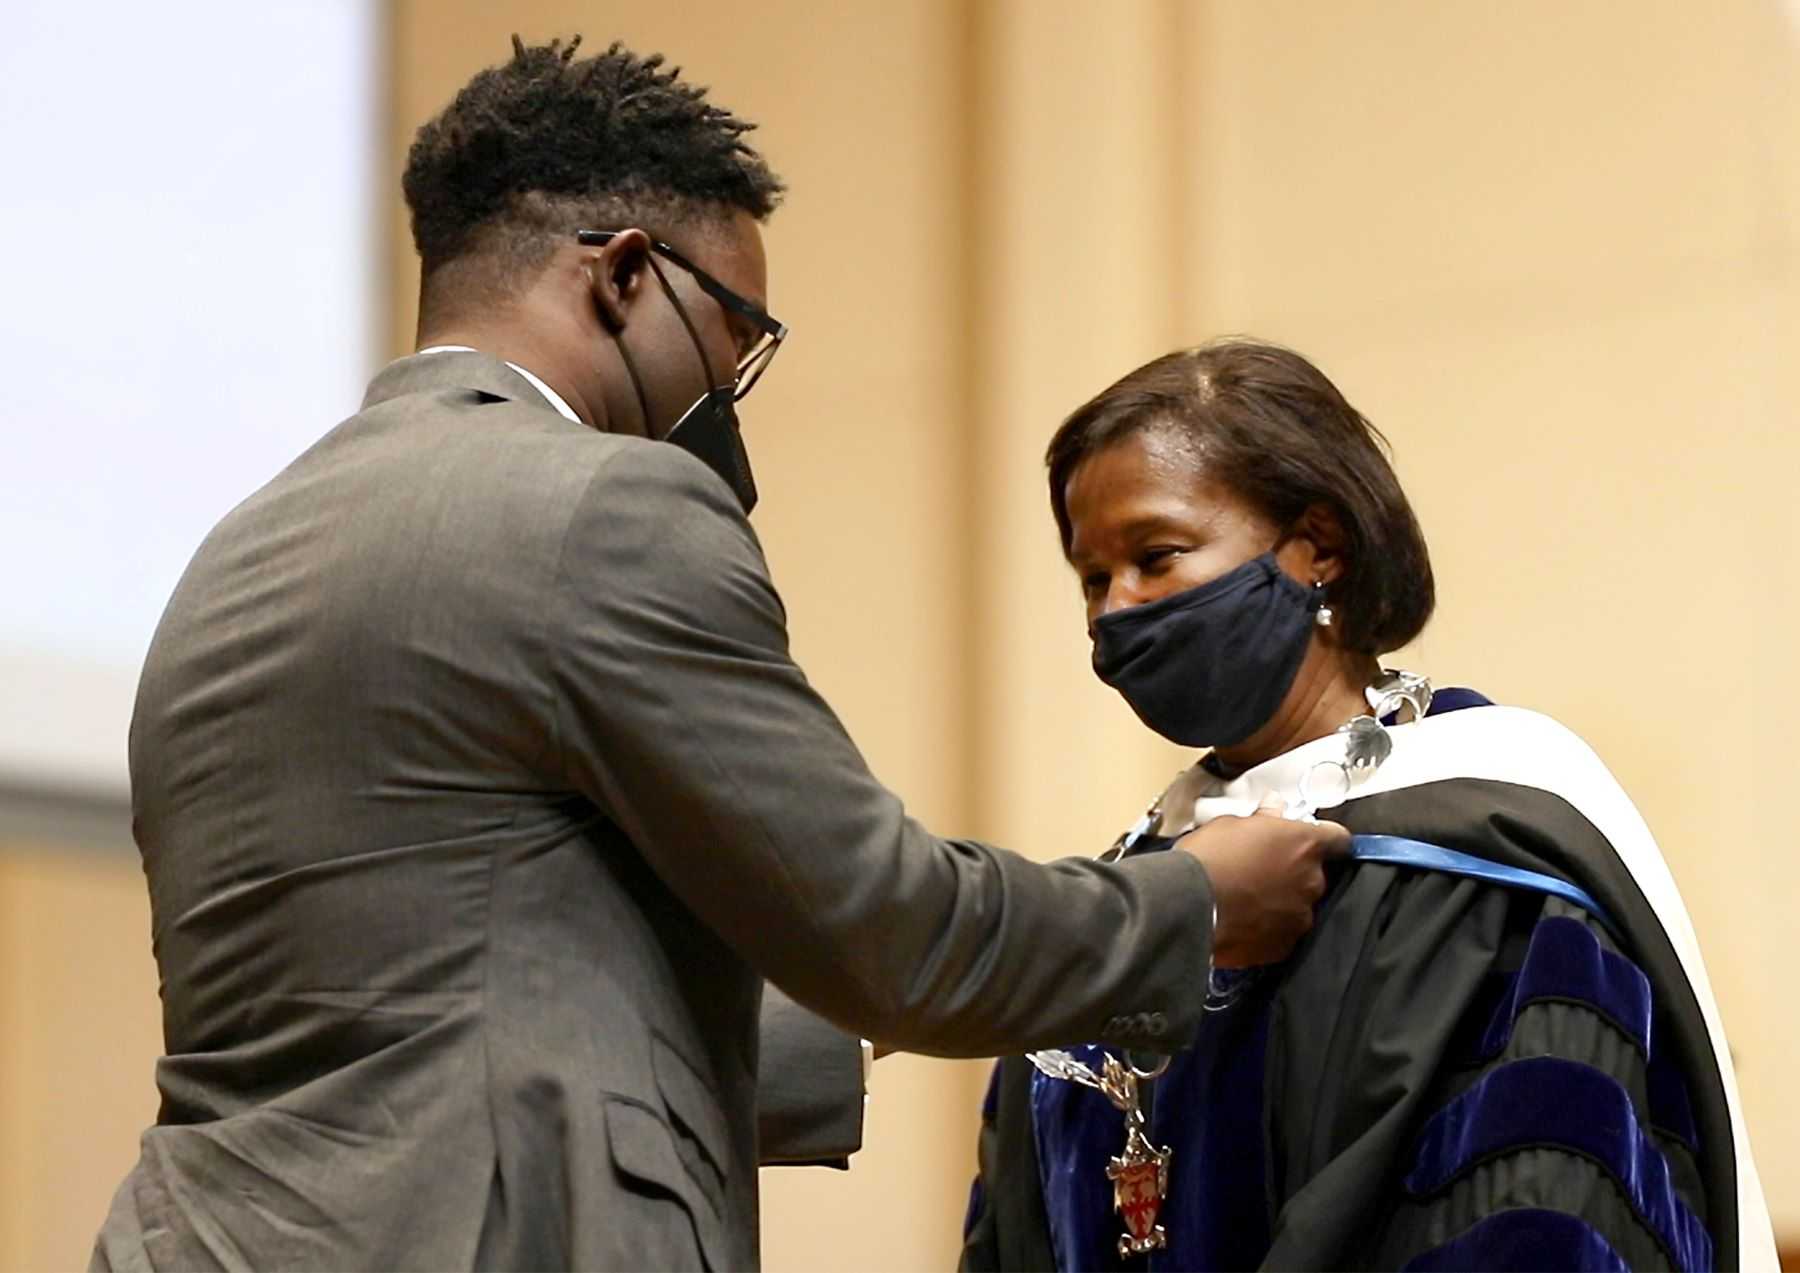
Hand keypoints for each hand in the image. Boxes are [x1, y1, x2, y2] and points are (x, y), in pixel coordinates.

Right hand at [1175, 795, 1350, 967]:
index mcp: (1304, 845)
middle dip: (1293, 872)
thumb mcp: (1230, 825)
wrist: (1188, 905)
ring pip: (1299, 906)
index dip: (1326, 838)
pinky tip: (1243, 920)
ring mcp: (1300, 917)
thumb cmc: (1208, 858)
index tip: (1314, 839)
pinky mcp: (1283, 947)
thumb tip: (1273, 810)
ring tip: (1248, 899)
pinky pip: (1282, 933)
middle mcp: (1311, 881)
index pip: (1338, 839)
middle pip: (1315, 874)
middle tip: (1262, 869)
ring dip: (1282, 901)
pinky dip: (1268, 928)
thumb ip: (1262, 820)